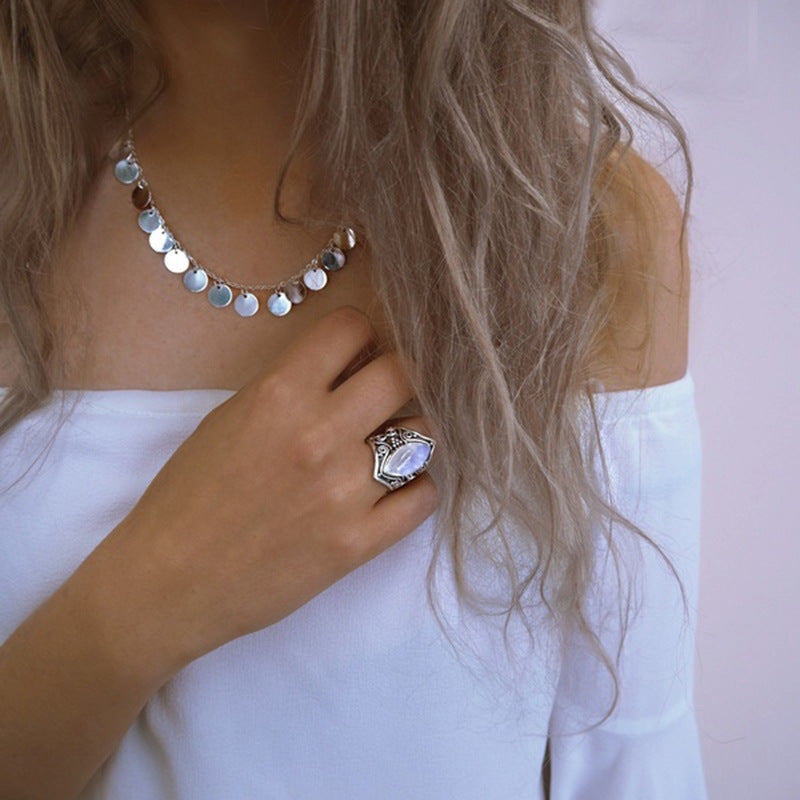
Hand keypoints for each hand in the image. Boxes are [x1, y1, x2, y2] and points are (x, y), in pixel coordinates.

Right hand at [94, 305, 439, 674]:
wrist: (170, 581)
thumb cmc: (189, 495)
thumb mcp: (230, 418)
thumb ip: (290, 386)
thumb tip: (350, 368)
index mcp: (278, 395)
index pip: (352, 327)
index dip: (357, 336)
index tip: (355, 354)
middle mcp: (319, 435)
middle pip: (402, 374)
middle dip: (396, 378)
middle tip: (383, 397)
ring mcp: (344, 491)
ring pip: (424, 435)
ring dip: (409, 436)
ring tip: (384, 449)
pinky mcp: (358, 543)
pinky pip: (423, 498)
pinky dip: (415, 489)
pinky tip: (393, 491)